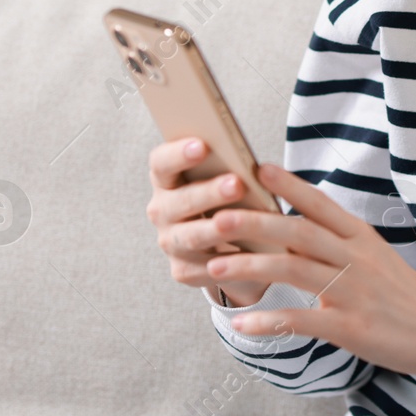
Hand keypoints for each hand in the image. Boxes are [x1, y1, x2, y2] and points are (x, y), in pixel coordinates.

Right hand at [146, 137, 268, 306]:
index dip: (178, 153)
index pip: (161, 163)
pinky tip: (248, 257)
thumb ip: (229, 168)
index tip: (202, 145)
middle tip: (237, 184)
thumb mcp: (227, 178)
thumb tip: (254, 164)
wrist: (229, 242)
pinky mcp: (183, 270)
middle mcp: (162, 210)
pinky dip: (227, 263)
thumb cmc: (230, 197)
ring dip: (218, 229)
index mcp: (166, 180)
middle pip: (181, 200)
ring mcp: (170, 242)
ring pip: (192, 236)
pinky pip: (204, 269)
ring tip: (244, 221)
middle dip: (210, 192)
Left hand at [204, 163, 415, 398]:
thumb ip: (337, 244)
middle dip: (256, 222)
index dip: (289, 185)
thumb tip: (293, 227)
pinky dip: (269, 322)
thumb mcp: (375, 258)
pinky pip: (303, 321)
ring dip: (252, 267)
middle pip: (300, 233)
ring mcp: (355, 293)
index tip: (256, 168)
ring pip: (295, 272)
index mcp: (362, 238)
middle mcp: (357, 258)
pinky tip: (241, 325)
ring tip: (215, 264)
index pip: (321, 204)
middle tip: (217, 215)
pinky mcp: (352, 328)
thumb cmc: (403, 296)